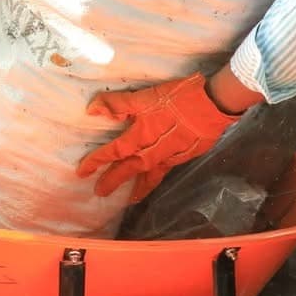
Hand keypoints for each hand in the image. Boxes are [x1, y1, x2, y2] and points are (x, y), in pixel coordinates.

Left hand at [76, 72, 241, 199]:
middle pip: (129, 169)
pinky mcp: (183, 156)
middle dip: (113, 180)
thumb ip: (118, 104)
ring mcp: (169, 156)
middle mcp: (153, 151)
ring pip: (148, 175)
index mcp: (141, 135)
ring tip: (128, 200)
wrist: (214, 104)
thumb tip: (92, 110)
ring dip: (136, 187)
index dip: (97, 161)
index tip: (82, 172)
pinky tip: (153, 182)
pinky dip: (155, 180)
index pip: (114, 151)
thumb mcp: (146, 96)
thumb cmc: (179, 97)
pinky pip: (164, 173)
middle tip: (99, 192)